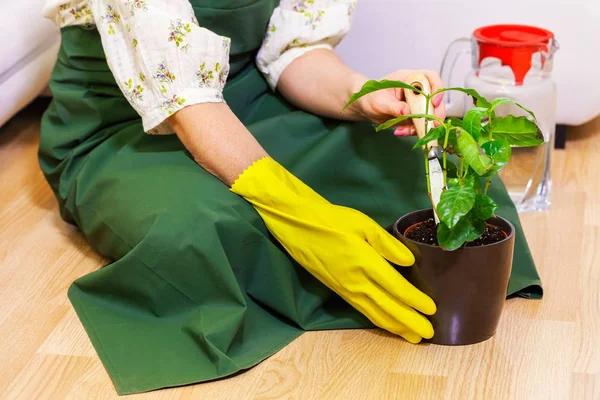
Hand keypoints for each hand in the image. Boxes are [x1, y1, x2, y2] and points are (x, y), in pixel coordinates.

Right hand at [231, 157, 436, 342]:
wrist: (299, 226)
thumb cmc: (332, 221)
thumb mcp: (362, 223)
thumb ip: (387, 244)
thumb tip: (409, 261)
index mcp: (364, 262)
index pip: (396, 288)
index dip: (415, 301)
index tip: (432, 310)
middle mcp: (356, 282)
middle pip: (388, 308)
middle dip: (409, 322)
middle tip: (429, 334)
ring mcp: (346, 289)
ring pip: (375, 314)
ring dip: (395, 327)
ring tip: (413, 337)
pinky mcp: (339, 291)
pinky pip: (363, 311)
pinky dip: (379, 320)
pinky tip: (388, 325)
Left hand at [354, 70, 446, 135]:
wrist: (364, 107)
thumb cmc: (370, 97)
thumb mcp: (379, 101)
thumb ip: (393, 106)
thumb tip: (407, 111)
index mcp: (409, 78)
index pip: (430, 77)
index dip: (437, 88)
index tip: (434, 102)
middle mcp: (416, 90)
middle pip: (435, 99)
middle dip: (435, 114)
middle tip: (433, 126)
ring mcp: (416, 103)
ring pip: (429, 114)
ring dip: (422, 125)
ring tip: (405, 131)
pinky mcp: (414, 115)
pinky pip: (419, 124)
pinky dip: (413, 130)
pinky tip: (400, 132)